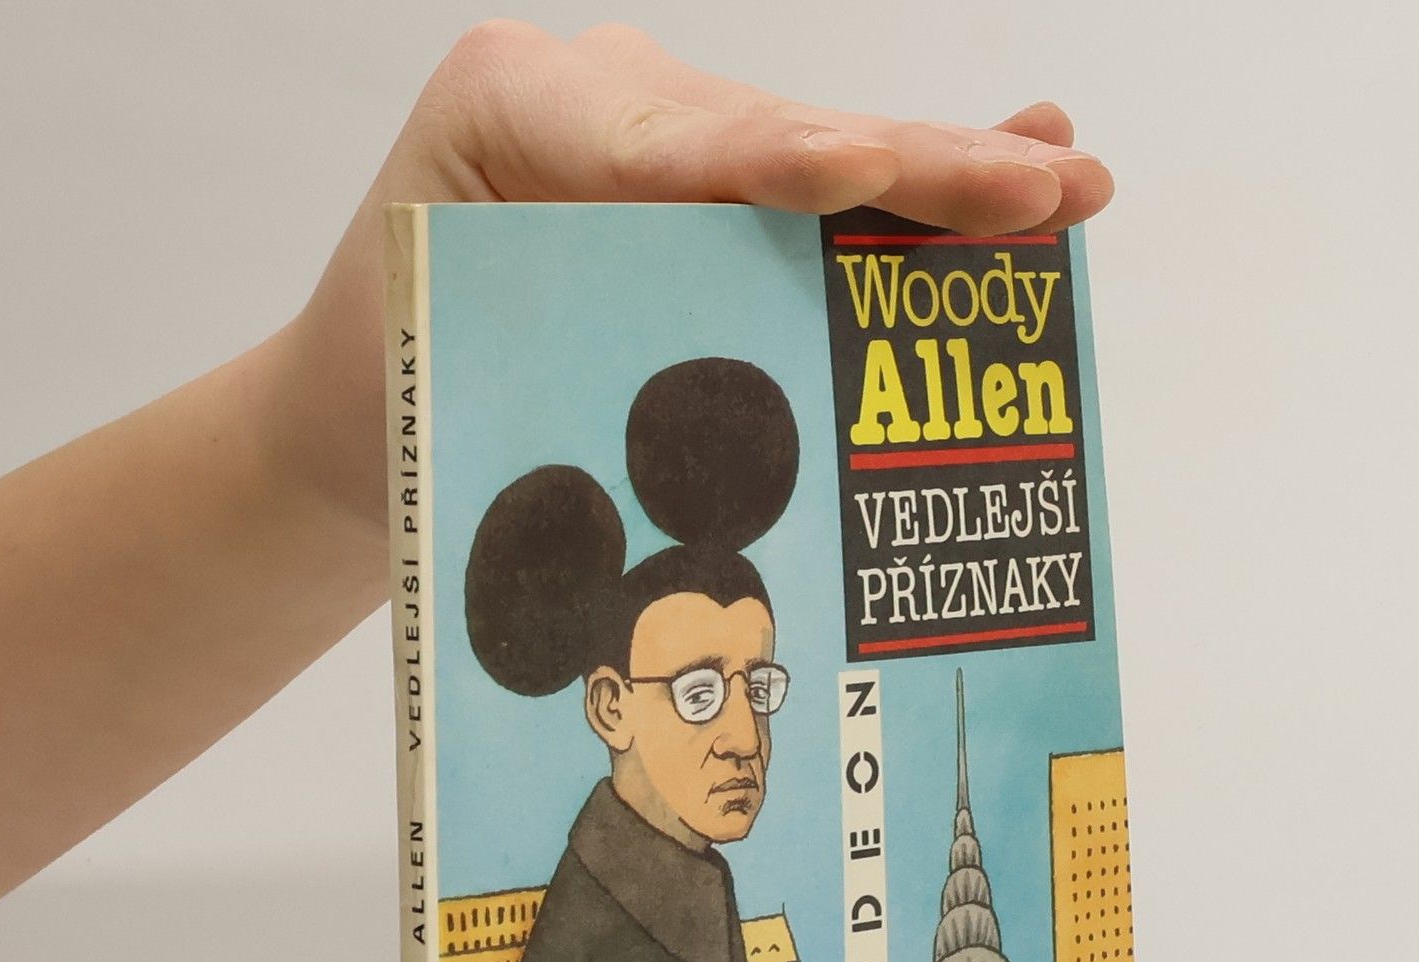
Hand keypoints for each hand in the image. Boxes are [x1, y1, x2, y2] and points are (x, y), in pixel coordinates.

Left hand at [274, 21, 1113, 529]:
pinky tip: (1021, 160)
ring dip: (950, 178)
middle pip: (778, 139)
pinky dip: (912, 198)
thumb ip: (576, 350)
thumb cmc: (386, 391)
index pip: (667, 145)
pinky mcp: (700, 188)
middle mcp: (603, 95)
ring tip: (1066, 183)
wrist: (352, 404)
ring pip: (821, 163)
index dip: (773, 164)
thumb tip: (732, 410)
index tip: (855, 171)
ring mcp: (662, 132)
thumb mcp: (452, 370)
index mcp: (515, 106)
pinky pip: (814, 196)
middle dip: (916, 168)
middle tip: (1039, 187)